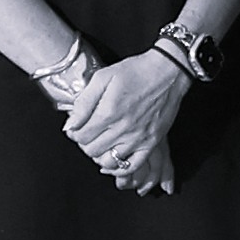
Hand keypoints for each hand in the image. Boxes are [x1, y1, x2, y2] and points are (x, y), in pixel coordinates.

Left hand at [62, 50, 192, 185]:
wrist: (168, 72)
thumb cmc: (136, 71)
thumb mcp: (103, 77)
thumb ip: (84, 102)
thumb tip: (71, 124)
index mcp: (108, 112)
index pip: (80, 136)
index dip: (74, 132)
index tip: (76, 127)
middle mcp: (122, 129)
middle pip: (92, 150)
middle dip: (85, 142)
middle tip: (88, 133)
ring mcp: (138, 138)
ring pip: (108, 161)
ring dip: (100, 155)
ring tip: (101, 143)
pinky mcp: (151, 142)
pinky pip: (132, 166)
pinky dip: (120, 167)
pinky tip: (115, 158)